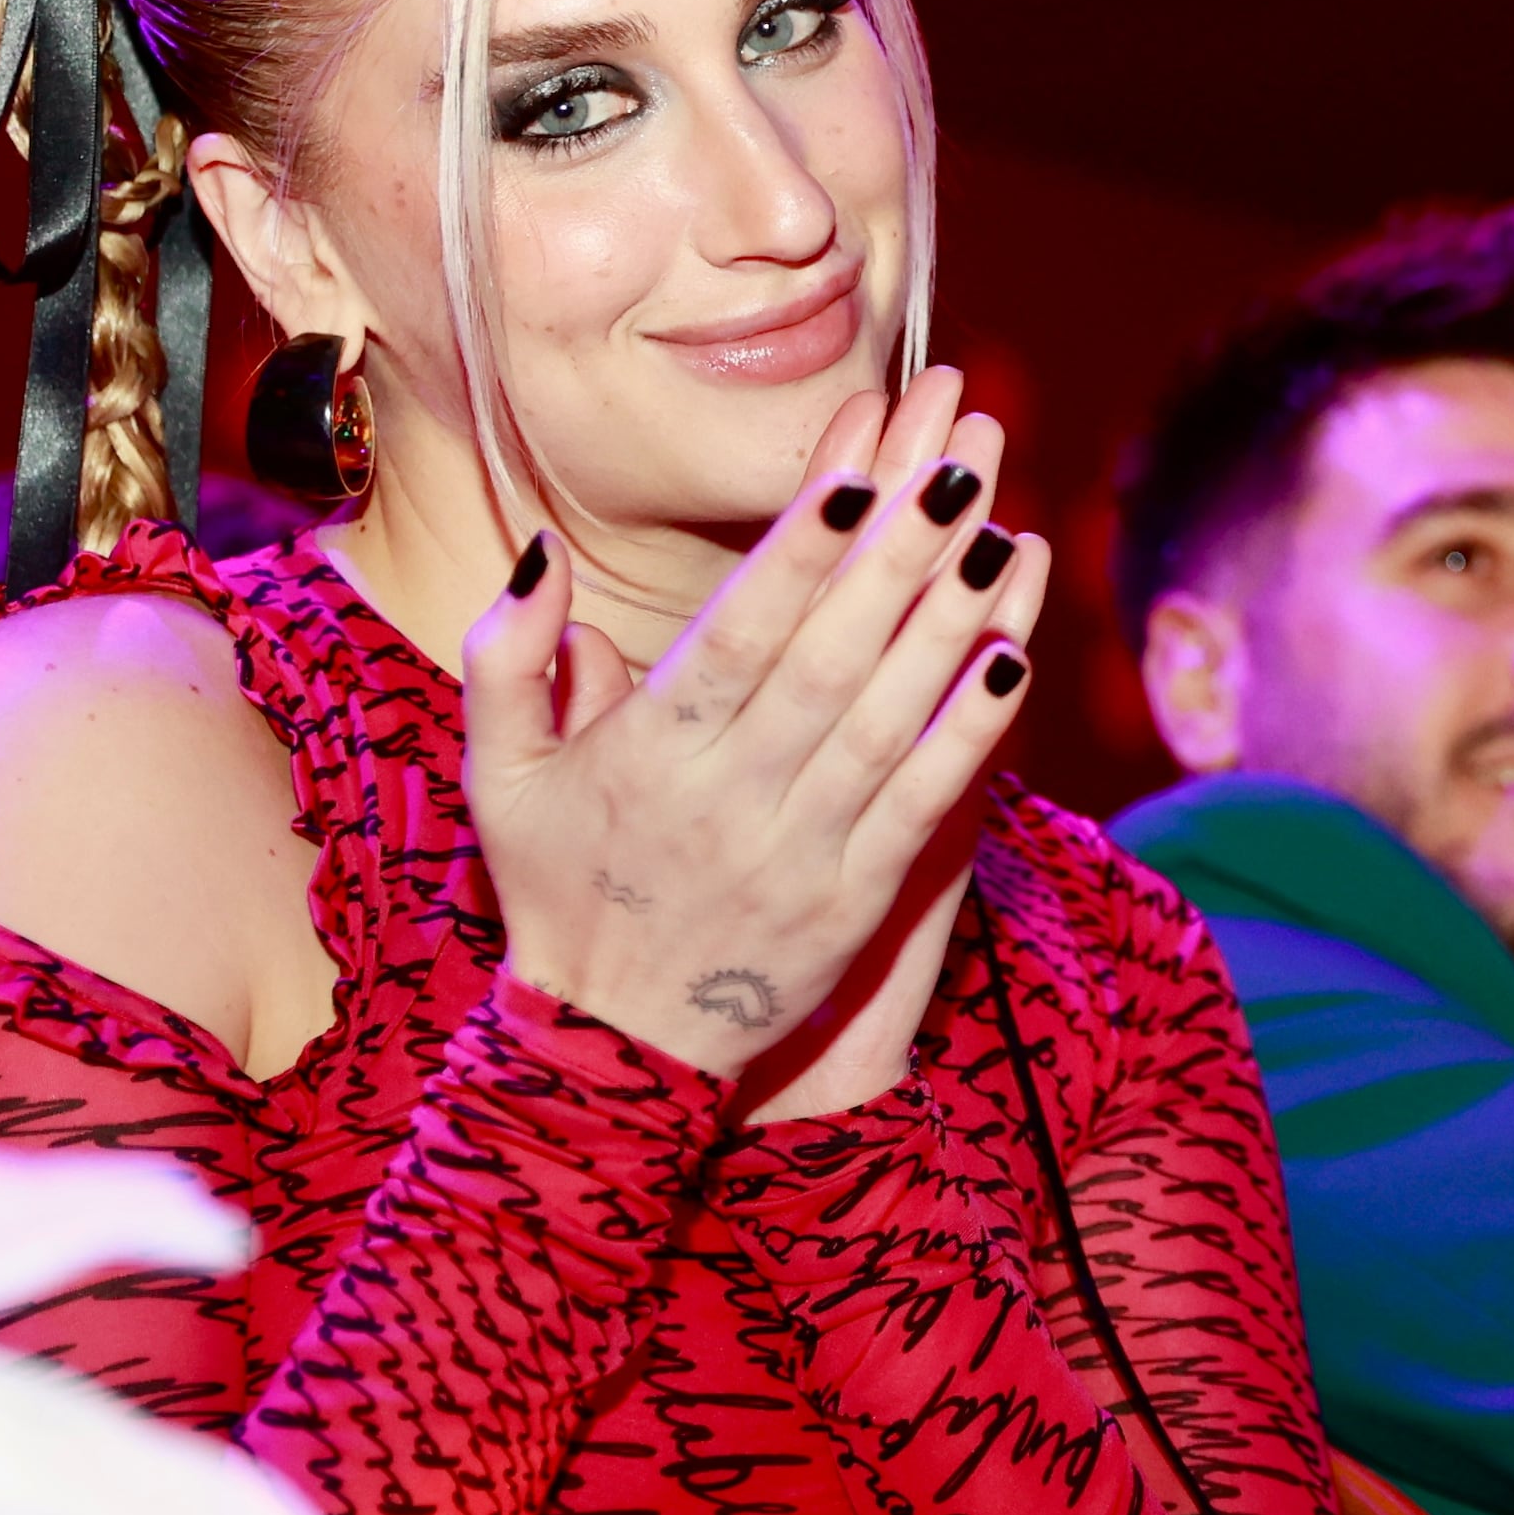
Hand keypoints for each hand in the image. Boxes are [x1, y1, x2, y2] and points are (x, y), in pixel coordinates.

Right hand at [459, 367, 1049, 1079]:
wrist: (613, 1053)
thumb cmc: (558, 890)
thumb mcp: (498, 777)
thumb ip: (508, 658)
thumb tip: (544, 550)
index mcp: (648, 754)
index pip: (736, 635)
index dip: (799, 552)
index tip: (855, 468)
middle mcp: (730, 796)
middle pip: (830, 659)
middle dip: (901, 555)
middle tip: (962, 462)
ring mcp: (801, 850)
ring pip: (890, 720)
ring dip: (954, 624)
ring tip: (1009, 531)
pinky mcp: (857, 900)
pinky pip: (925, 803)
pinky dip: (971, 732)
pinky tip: (1016, 657)